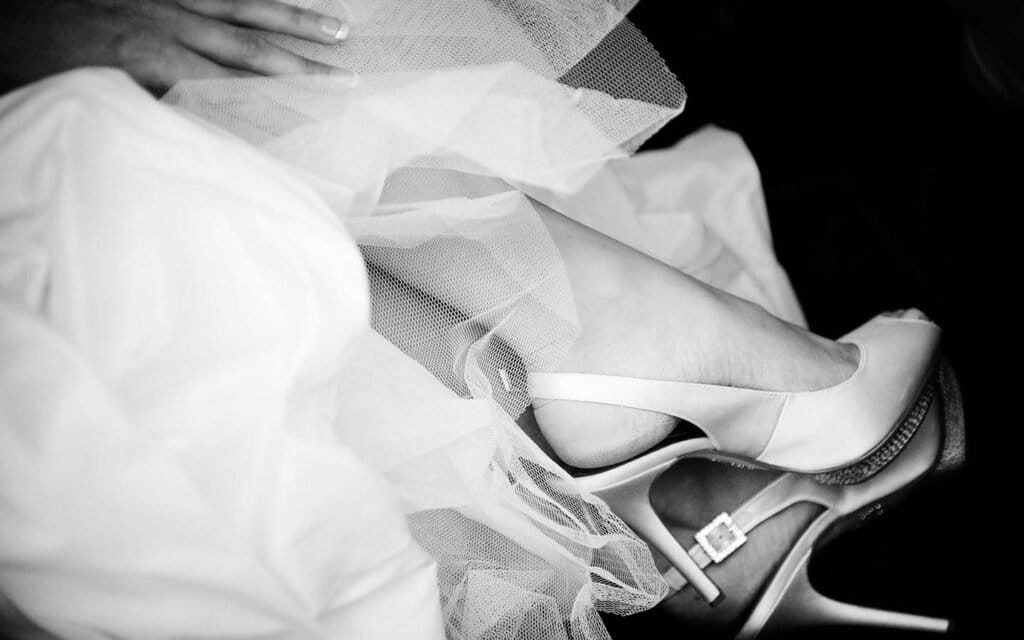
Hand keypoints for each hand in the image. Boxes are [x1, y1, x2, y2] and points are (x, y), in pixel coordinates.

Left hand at [0, 0, 354, 94]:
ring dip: (293, 23)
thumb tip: (191, 138)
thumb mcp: (78, 100)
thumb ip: (136, 117)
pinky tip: (277, 8)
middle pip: (249, 49)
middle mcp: (163, 22)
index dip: (274, 108)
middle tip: (349, 79)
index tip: (316, 126)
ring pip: (243, 9)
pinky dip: (252, 0)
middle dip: (303, 66)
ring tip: (339, 30)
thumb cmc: (23, 58)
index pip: (227, 90)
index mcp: (144, 59)